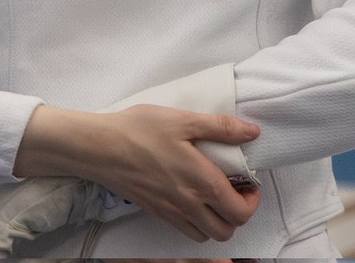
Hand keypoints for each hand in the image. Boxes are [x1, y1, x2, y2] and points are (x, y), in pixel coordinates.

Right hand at [96, 104, 261, 241]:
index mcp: (201, 182)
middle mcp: (189, 204)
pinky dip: (197, 222)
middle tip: (236, 189)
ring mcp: (171, 212)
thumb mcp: (183, 119)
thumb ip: (221, 127)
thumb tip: (252, 132)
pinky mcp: (156, 213)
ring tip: (216, 194)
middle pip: (227, 230)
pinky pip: (186, 231)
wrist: (101, 148)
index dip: (253, 201)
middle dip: (239, 213)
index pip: (240, 211)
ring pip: (207, 235)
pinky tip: (192, 197)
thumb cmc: (140, 130)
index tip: (250, 181)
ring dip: (218, 221)